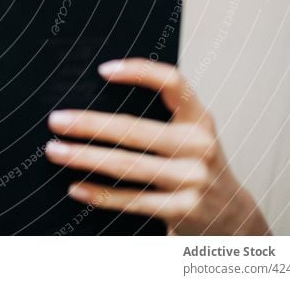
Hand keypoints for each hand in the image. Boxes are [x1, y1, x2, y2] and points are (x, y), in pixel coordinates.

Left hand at [45, 58, 270, 234]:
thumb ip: (163, 118)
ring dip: (84, 157)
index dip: (140, 71)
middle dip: (89, 124)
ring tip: (55, 150)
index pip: (173, 83)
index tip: (103, 70)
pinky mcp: (182, 209)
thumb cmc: (197, 168)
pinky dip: (100, 194)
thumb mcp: (192, 136)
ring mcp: (192, 179)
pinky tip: (75, 187)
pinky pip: (131, 200)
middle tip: (56, 120)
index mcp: (200, 120)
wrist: (235, 220)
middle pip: (134, 130)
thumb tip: (97, 98)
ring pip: (126, 165)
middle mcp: (199, 146)